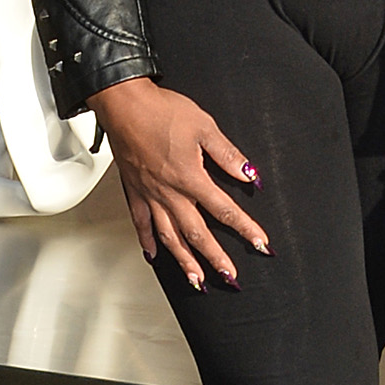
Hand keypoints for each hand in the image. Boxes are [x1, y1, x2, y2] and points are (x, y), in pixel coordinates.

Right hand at [92, 79, 266, 288]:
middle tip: (230, 276)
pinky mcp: (134, 191)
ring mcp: (150, 195)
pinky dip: (148, 242)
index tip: (260, 243)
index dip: (245, 228)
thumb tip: (249, 174)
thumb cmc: (161, 111)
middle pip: (197, 233)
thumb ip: (228, 154)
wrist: (124, 105)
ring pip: (169, 236)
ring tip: (196, 279)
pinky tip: (154, 255)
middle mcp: (170, 193)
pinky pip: (141, 224)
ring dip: (184, 260)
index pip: (225, 210)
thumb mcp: (204, 127)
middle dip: (216, 257)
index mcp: (190, 178)